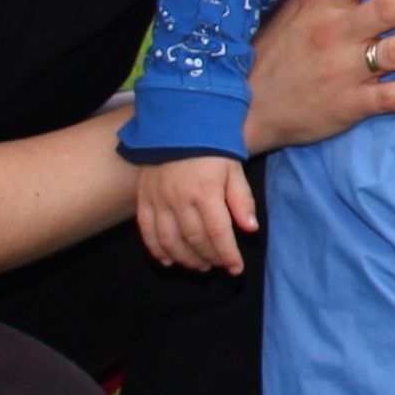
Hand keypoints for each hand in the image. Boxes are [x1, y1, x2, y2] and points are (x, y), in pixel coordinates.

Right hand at [139, 156, 258, 273]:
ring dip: (185, 258)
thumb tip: (250, 229)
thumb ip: (242, 200)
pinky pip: (146, 231)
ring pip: (169, 240)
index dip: (228, 255)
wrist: (179, 125)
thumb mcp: (234, 170)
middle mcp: (179, 199)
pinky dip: (156, 250)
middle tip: (219, 266)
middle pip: (194, 239)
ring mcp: (158, 199)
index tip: (237, 269)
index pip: (218, 232)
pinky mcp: (144, 198)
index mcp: (205, 192)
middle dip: (210, 258)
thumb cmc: (212, 148)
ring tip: (200, 266)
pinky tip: (168, 261)